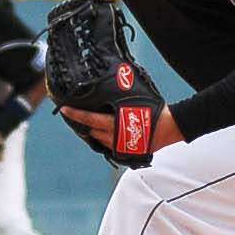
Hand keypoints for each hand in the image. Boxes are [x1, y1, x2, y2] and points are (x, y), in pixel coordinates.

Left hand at [59, 105, 183, 152]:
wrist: (171, 127)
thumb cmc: (154, 110)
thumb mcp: (135, 98)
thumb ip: (120, 96)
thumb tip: (112, 81)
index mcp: (114, 124)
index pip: (89, 119)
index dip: (75, 114)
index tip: (64, 109)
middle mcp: (114, 138)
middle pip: (91, 131)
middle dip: (85, 124)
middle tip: (80, 115)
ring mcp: (120, 147)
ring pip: (100, 140)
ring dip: (96, 132)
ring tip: (94, 123)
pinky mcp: (127, 153)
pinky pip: (110, 146)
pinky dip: (106, 138)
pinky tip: (107, 131)